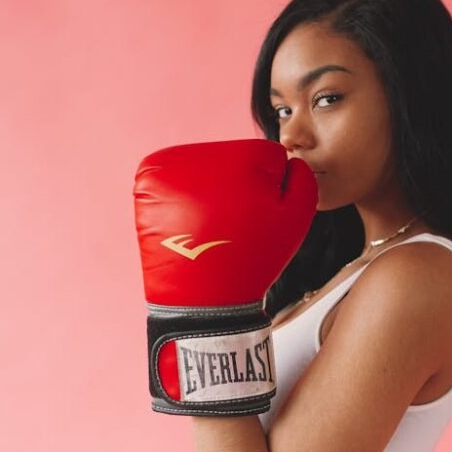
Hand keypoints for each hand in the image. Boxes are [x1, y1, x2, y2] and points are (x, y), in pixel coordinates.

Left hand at [133, 139, 316, 415]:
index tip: (259, 216)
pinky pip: (177, 180)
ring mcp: (170, 166)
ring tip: (213, 226)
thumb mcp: (298, 219)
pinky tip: (191, 222)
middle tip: (236, 224)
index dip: (273, 188)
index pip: (269, 156)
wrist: (203, 298)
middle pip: (234, 158)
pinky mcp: (148, 181)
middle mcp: (203, 152)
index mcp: (244, 154)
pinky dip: (185, 197)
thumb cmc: (253, 259)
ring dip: (212, 190)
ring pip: (207, 169)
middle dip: (240, 185)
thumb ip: (303, 178)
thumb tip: (288, 161)